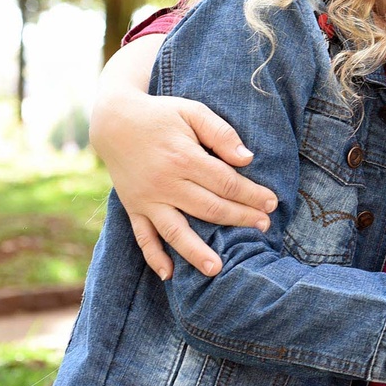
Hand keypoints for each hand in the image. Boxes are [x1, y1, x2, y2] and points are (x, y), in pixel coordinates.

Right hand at [91, 85, 276, 279]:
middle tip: (264, 227)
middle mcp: (165, 183)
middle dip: (239, 219)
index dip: (251, 194)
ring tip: (217, 269)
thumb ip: (221, 133)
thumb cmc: (161, 114)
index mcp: (183, 158)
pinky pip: (142, 237)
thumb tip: (247, 159)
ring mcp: (146, 199)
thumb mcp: (193, 112)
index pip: (226, 182)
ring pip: (175, 230)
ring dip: (196, 252)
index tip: (272, 203)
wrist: (114, 121)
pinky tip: (169, 274)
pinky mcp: (133, 208)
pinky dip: (154, 256)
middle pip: (209, 208)